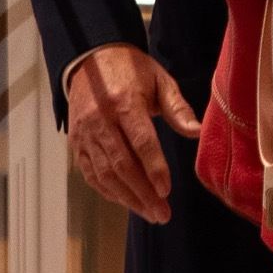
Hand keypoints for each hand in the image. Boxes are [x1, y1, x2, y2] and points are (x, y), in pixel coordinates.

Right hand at [66, 41, 196, 223]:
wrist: (91, 58)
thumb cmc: (132, 70)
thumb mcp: (160, 80)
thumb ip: (178, 108)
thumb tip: (197, 132)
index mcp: (124, 101)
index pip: (140, 141)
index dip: (154, 168)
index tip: (167, 190)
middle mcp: (100, 120)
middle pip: (122, 164)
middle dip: (143, 193)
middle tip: (162, 214)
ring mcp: (84, 133)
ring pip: (104, 173)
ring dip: (127, 198)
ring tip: (149, 213)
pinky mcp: (76, 142)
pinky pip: (90, 173)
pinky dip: (107, 191)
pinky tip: (126, 202)